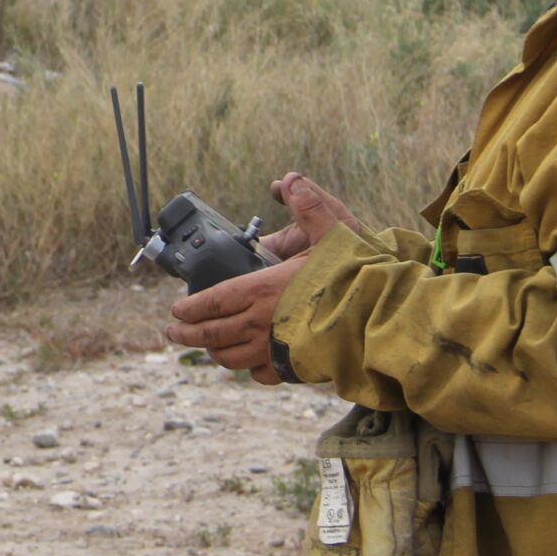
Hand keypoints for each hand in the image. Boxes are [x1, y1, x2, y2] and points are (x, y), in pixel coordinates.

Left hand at [163, 175, 356, 382]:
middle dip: (187, 334)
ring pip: (232, 357)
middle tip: (173, 333)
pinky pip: (262, 375)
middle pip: (212, 334)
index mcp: (262, 289)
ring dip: (214, 352)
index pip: (211, 302)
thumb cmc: (358, 274)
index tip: (175, 310)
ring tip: (206, 347)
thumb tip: (290, 180)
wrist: (383, 318)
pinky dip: (250, 370)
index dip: (188, 308)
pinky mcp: (294, 369)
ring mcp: (275, 349)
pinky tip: (249, 364)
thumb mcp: (333, 232)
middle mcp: (261, 322)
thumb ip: (309, 207)